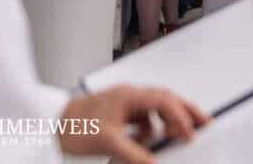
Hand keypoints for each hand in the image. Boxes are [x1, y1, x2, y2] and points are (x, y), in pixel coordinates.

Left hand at [58, 85, 209, 163]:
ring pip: (156, 107)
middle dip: (186, 111)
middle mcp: (130, 96)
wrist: (48, 124)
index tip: (190, 133)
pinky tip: (150, 138)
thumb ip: (134, 154)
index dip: (181, 117)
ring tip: (179, 135)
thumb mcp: (107, 143)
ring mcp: (124, 103)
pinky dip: (152, 126)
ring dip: (169, 120)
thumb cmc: (73, 126)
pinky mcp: (118, 113)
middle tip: (204, 123)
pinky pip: (144, 117)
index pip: (164, 102)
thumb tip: (154, 163)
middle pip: (166, 99)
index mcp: (129, 96)